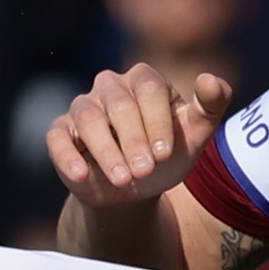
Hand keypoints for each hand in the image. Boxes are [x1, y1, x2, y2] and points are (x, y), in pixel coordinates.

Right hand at [47, 63, 231, 211]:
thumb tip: (210, 80)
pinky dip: (68, 157)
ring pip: (89, 120)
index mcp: (144, 80)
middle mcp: (110, 87)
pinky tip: (82, 176)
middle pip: (119, 105)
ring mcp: (83, 107)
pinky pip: (58, 138)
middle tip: (146, 172)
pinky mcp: (61, 132)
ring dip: (106, 152)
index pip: (149, 88)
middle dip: (133, 141)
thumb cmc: (165, 155)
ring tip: (123, 180)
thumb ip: (210, 107)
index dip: (157, 121)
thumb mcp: (194, 136)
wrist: (135, 189)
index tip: (165, 154)